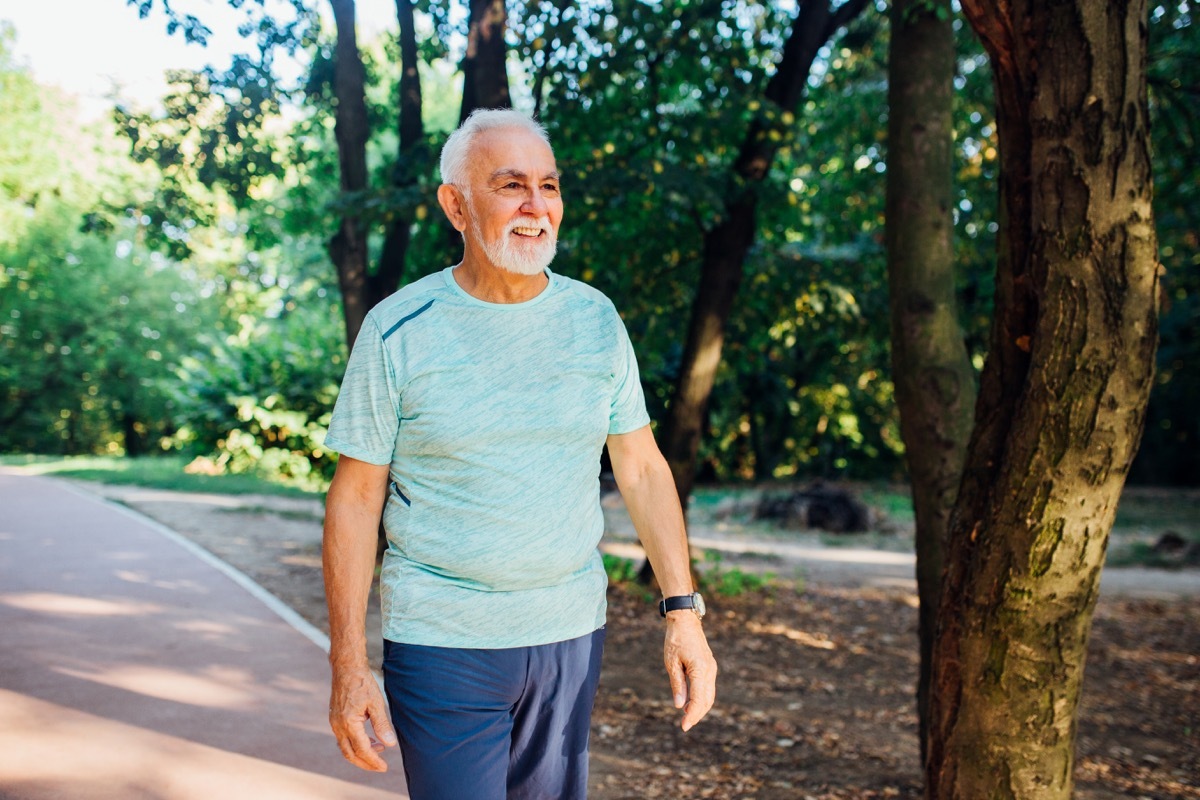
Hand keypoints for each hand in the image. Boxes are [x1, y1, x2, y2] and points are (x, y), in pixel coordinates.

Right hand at [329, 664, 397, 771]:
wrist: (346, 669)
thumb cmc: (363, 683)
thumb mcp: (376, 703)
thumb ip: (382, 725)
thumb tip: (390, 744)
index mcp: (349, 723)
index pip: (362, 750)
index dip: (374, 761)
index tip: (385, 767)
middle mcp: (338, 726)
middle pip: (350, 754)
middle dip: (365, 763)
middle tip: (381, 767)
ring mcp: (334, 723)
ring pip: (345, 748)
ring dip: (361, 753)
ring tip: (379, 749)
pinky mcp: (334, 719)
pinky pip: (343, 739)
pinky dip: (355, 744)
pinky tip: (369, 739)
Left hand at [663, 613, 716, 731]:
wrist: (685, 620)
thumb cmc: (676, 639)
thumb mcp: (671, 662)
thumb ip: (677, 684)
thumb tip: (679, 705)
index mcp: (700, 670)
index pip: (699, 699)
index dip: (692, 715)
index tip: (683, 726)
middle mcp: (709, 670)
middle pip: (707, 700)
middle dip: (697, 714)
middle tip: (685, 725)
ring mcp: (711, 668)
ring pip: (710, 695)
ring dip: (700, 707)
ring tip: (687, 716)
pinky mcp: (709, 666)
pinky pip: (708, 687)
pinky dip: (702, 698)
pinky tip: (690, 702)